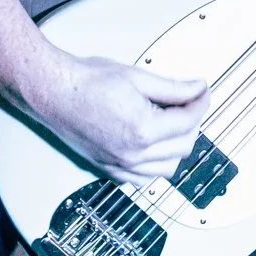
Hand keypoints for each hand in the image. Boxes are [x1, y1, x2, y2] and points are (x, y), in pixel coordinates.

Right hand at [27, 50, 207, 180]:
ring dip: (176, 146)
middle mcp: (132, 154)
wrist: (53, 92)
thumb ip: (173, 87)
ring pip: (168, 168)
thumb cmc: (84, 83)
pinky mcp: (109, 168)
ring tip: (171, 122)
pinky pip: (143, 179)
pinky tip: (153, 146)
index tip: (201, 91)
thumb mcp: (136, 77)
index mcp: (142, 130)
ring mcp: (120, 165)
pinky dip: (155, 165)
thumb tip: (196, 89)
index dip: (200, 102)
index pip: (188, 121)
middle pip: (184, 147)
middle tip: (188, 102)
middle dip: (191, 123)